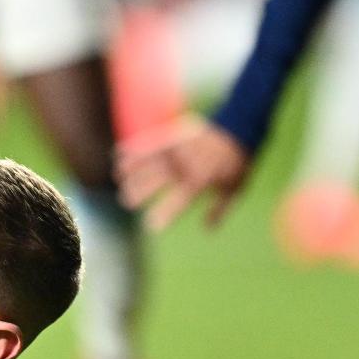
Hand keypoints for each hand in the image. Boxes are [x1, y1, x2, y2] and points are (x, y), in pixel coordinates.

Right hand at [116, 117, 251, 231]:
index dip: (165, 213)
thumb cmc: (238, 164)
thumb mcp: (234, 190)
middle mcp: (188, 164)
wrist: (241, 128)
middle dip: (141, 190)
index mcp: (203, 179)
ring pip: (151, 162)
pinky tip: (118, 156)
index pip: (180, 199)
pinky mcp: (175, 137)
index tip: (151, 226)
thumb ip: (219, 210)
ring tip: (119, 181)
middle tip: (127, 202)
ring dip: (133, 172)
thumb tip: (207, 230)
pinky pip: (151, 143)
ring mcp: (180, 149)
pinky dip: (134, 150)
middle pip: (159, 179)